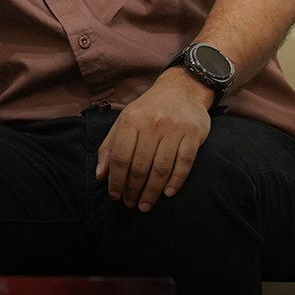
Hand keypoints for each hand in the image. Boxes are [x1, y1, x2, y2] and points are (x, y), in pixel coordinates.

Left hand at [95, 66, 214, 211]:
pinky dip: (176, 181)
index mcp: (132, 119)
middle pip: (141, 166)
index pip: (121, 157)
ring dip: (152, 191)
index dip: (117, 180)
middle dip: (134, 190)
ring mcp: (175, 128)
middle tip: (131, 204)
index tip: (115, 196)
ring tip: (146, 205)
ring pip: (162, 168)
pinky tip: (168, 193)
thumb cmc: (148, 110)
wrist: (181, 89)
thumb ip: (110, 147)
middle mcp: (153, 123)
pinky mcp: (194, 134)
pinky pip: (184, 163)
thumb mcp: (124, 121)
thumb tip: (101, 175)